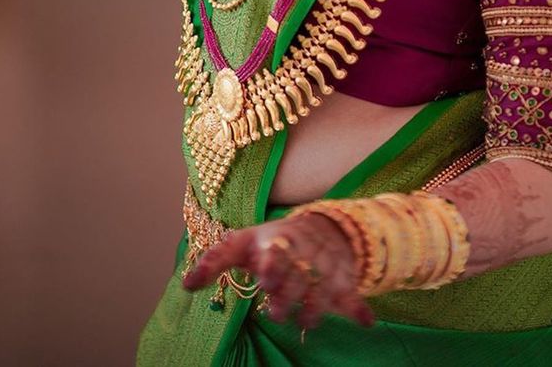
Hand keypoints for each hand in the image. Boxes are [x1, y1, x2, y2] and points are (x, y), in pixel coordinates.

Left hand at [182, 214, 374, 330]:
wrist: (322, 226)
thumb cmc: (271, 242)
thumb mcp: (244, 243)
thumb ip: (215, 261)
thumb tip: (185, 284)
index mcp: (274, 242)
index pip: (272, 251)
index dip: (269, 264)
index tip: (263, 277)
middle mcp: (300, 253)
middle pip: (294, 273)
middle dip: (286, 291)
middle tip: (275, 310)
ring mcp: (323, 266)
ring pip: (320, 288)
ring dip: (314, 307)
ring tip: (306, 324)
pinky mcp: (342, 280)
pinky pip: (352, 294)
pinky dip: (359, 307)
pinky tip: (367, 322)